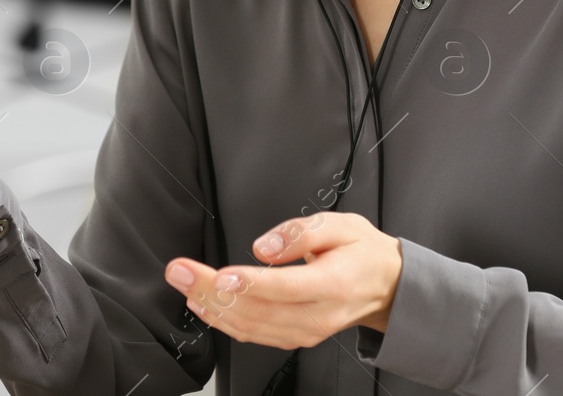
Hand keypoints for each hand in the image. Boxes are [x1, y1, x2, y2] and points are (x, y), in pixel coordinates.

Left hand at [163, 212, 403, 349]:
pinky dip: (224, 321)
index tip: (219, 274)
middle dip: (211, 291)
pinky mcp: (295, 338)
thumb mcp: (342, 225)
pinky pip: (254, 334)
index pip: (286, 289)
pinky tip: (202, 304)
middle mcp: (319, 315)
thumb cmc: (362, 251)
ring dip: (210, 307)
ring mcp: (306, 332)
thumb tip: (264, 247)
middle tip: (178, 271)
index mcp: (334, 283)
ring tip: (182, 283)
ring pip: (251, 328)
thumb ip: (302, 233)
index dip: (250, 284)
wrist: (384, 286)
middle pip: (258, 310)